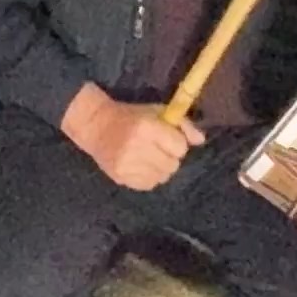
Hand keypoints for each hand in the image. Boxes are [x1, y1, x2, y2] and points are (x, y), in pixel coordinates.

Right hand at [61, 85, 206, 190]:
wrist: (95, 127)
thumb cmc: (130, 116)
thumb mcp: (156, 112)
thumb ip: (182, 124)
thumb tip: (201, 140)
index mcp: (146, 127)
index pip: (180, 147)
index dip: (177, 143)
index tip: (168, 138)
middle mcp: (137, 147)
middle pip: (173, 164)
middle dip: (170, 156)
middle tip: (157, 148)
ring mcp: (127, 165)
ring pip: (163, 176)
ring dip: (160, 168)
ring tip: (148, 157)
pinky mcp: (121, 178)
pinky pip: (150, 184)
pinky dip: (150, 176)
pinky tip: (140, 165)